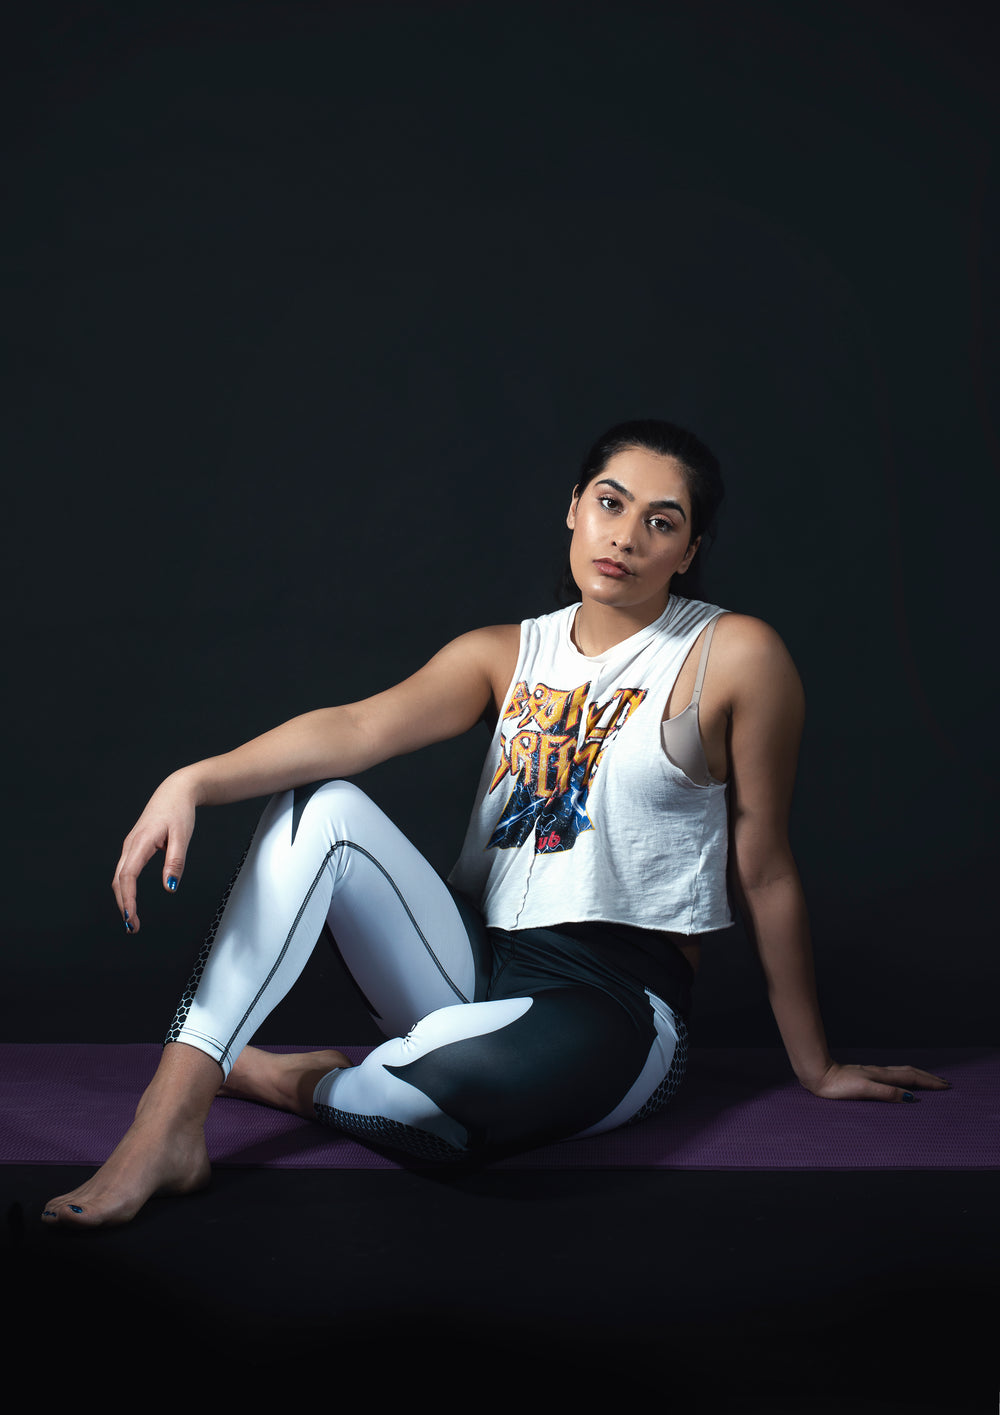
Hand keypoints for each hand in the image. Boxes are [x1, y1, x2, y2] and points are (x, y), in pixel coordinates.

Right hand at [111, 770, 197, 932]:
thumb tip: (170, 887)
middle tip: (133, 928)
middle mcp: (131, 844)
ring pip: (120, 876)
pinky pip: (125, 870)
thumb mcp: (182, 836)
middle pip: (119, 880)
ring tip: (132, 919)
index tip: (131, 918)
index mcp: (141, 842)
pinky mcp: (134, 846)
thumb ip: (175, 861)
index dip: (127, 899)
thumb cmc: (180, 811)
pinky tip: (131, 900)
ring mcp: (130, 845)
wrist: (176, 791)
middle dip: (123, 904)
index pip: (128, 876)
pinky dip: (125, 888)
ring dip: (123, 898)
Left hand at [802, 1061, 950, 1102]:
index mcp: (882, 1076)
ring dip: (918, 1076)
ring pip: (901, 1072)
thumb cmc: (838, 1086)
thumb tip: (911, 1097)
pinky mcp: (865, 1076)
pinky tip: (900, 1081)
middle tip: (945, 1083)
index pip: (911, 1078)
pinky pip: (892, 1075)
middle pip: (910, 1072)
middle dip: (928, 1078)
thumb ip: (887, 1093)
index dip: (929, 1083)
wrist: (818, 1075)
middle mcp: (880, 1072)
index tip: (946, 1086)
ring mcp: (872, 1073)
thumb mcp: (864, 1091)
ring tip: (929, 1080)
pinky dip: (904, 1077)